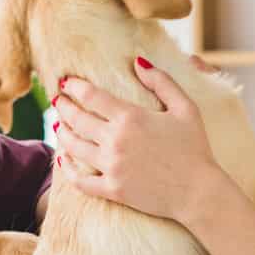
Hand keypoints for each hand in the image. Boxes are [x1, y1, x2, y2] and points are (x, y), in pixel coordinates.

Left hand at [52, 57, 222, 223]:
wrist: (198, 192)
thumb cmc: (195, 147)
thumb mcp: (186, 108)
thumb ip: (162, 82)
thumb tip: (138, 62)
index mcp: (130, 117)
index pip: (91, 96)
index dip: (74, 86)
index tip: (66, 82)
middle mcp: (115, 140)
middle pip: (76, 119)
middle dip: (62, 106)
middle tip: (57, 100)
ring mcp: (111, 166)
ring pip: (73, 147)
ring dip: (62, 133)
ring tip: (58, 125)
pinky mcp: (112, 189)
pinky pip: (80, 181)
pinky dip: (67, 169)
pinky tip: (63, 159)